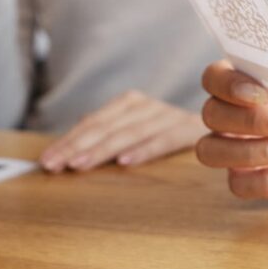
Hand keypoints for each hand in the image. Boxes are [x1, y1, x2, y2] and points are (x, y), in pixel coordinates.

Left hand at [40, 91, 207, 172]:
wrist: (220, 127)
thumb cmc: (164, 135)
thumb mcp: (131, 132)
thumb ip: (104, 133)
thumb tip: (68, 141)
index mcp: (129, 103)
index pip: (92, 122)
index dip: (68, 140)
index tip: (46, 160)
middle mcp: (146, 104)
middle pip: (106, 126)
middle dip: (76, 146)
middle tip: (54, 165)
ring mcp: (167, 115)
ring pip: (128, 132)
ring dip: (102, 149)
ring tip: (79, 165)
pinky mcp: (188, 129)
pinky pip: (163, 139)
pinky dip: (144, 149)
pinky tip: (125, 162)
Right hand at [196, 61, 267, 202]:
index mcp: (243, 83)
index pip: (214, 77)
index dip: (228, 85)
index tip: (260, 94)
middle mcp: (231, 115)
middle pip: (211, 115)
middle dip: (252, 121)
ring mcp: (236, 149)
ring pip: (212, 152)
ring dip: (254, 152)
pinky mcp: (249, 180)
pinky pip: (239, 184)